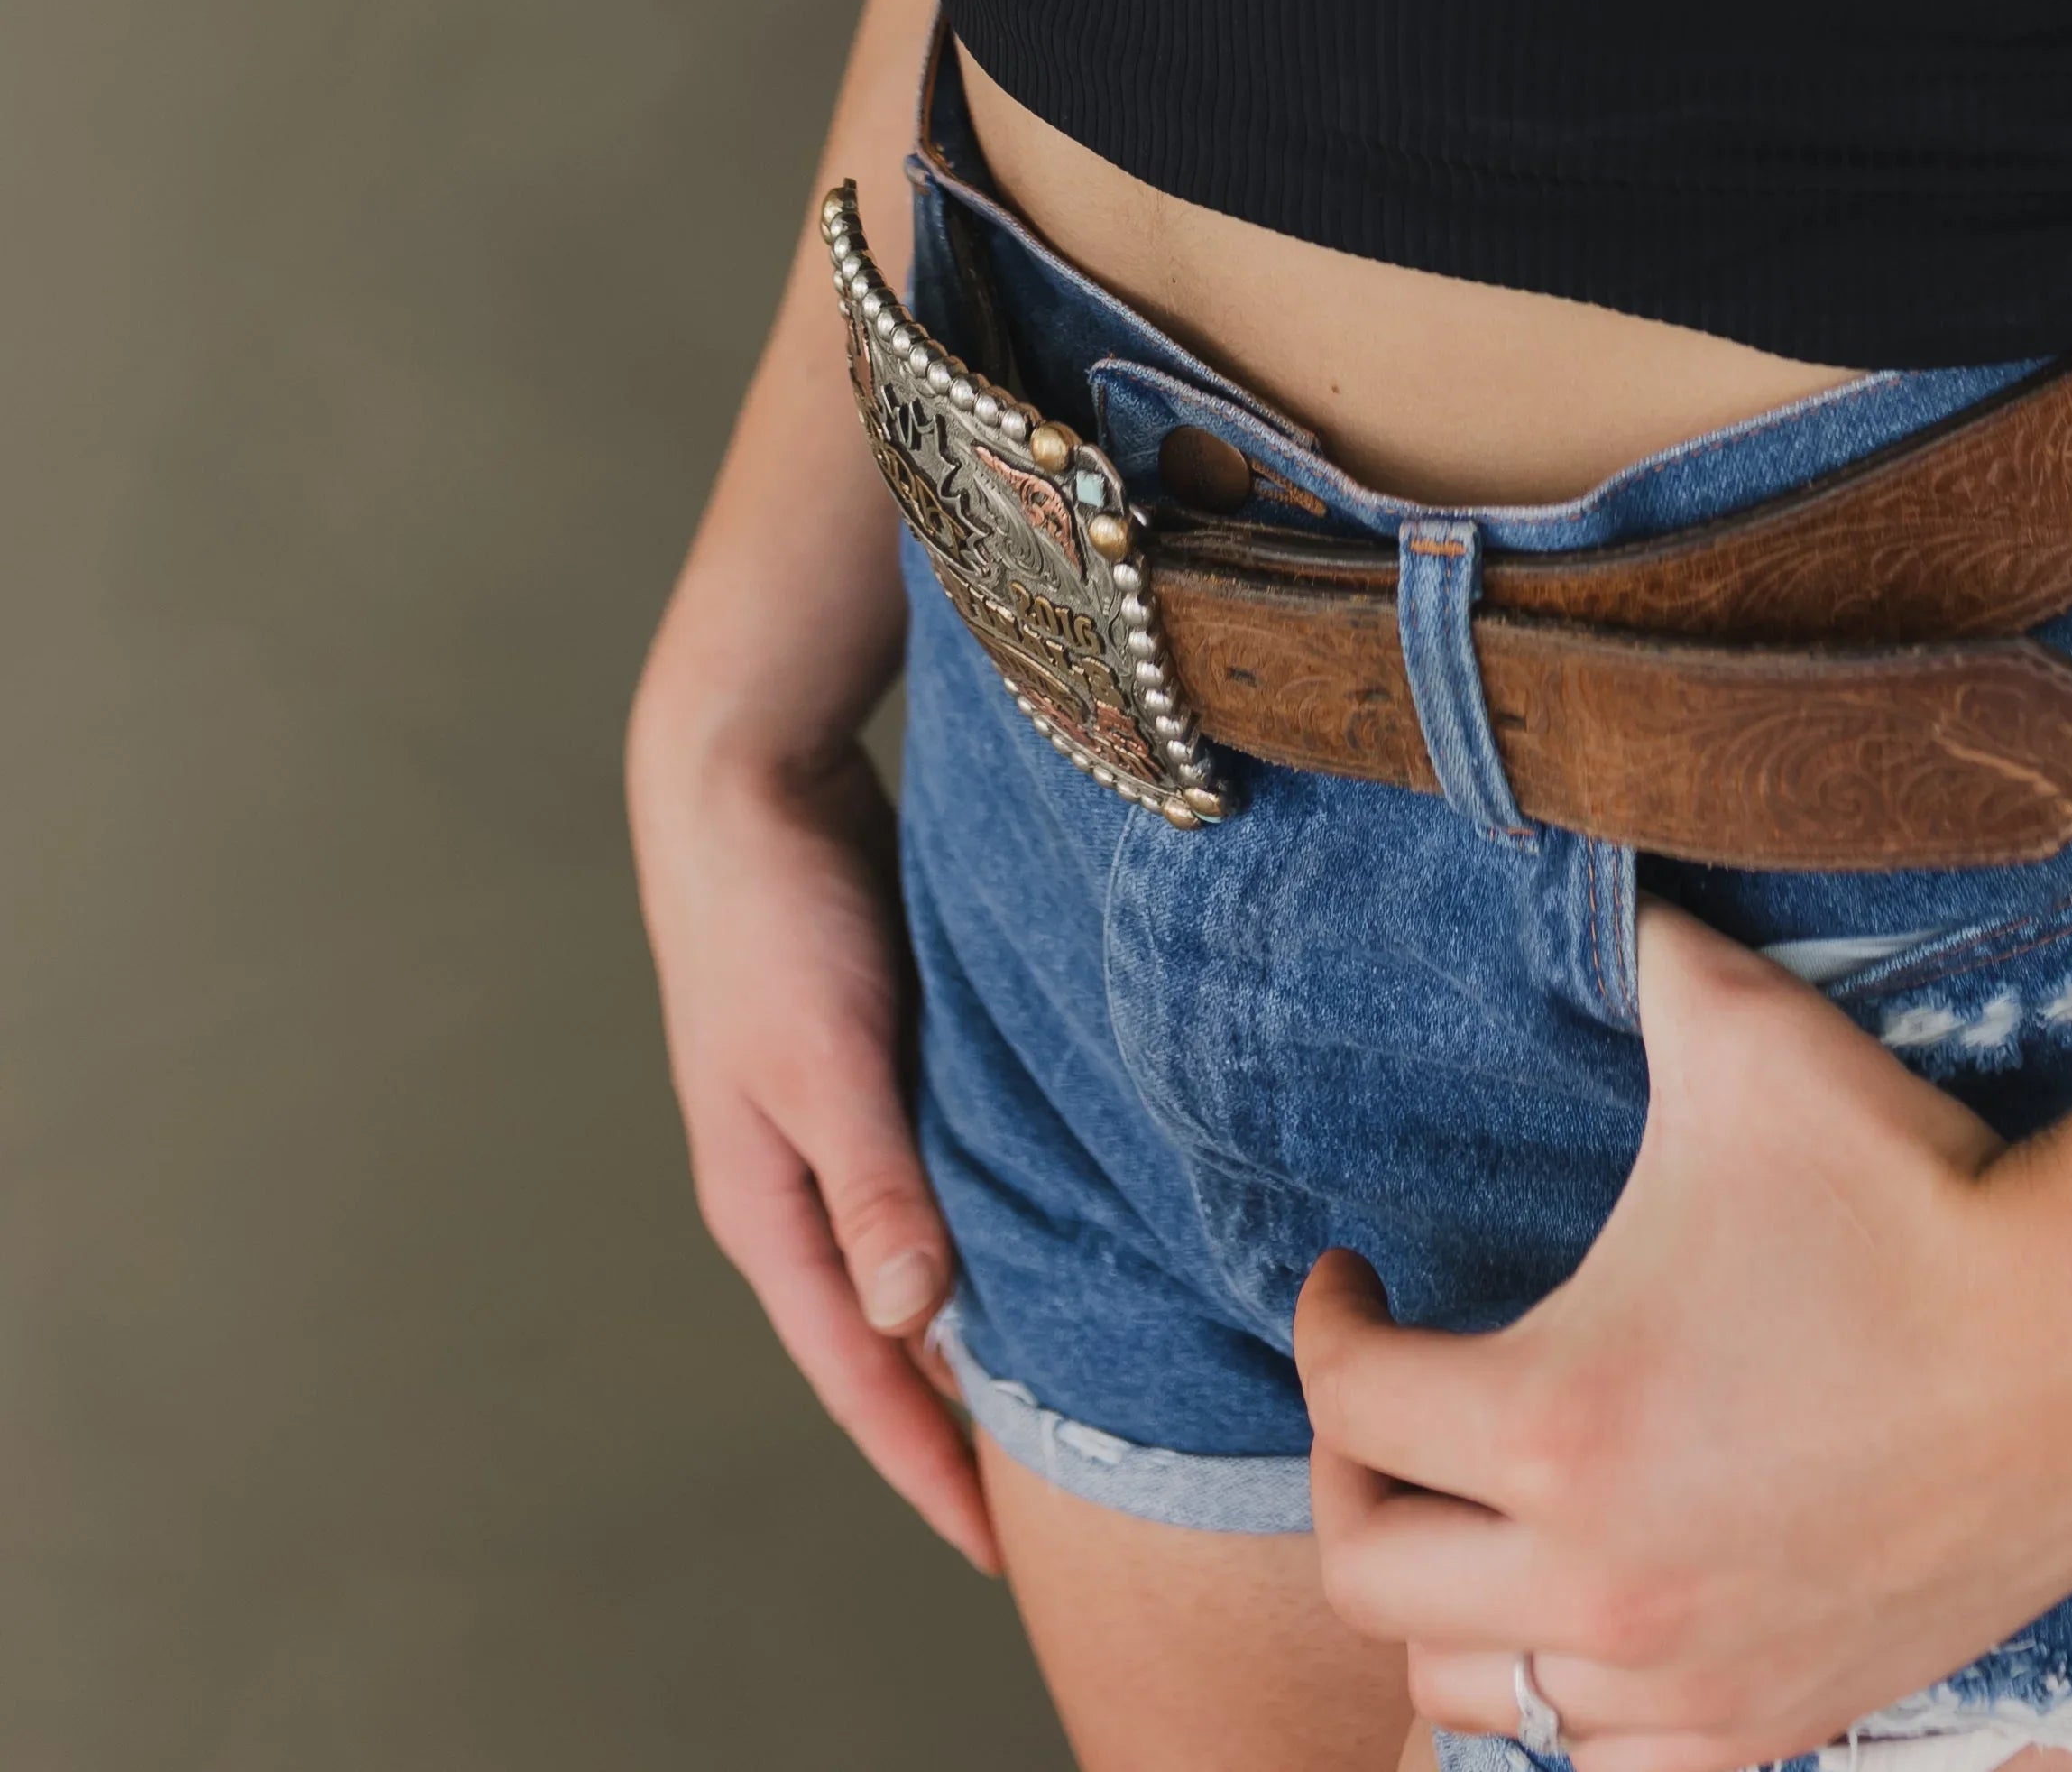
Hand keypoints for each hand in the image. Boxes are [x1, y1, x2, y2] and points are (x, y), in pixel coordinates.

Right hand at [628, 716, 1000, 1575]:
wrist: (748, 769)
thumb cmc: (774, 911)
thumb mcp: (825, 1053)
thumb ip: (872, 1182)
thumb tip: (914, 1320)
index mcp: (768, 1205)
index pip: (857, 1369)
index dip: (924, 1463)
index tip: (996, 1550)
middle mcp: (800, 1180)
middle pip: (888, 1330)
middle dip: (960, 1413)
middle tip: (1063, 1488)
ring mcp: (838, 1120)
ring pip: (918, 1252)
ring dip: (982, 1314)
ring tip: (1076, 1375)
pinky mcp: (879, 1058)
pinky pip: (941, 1172)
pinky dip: (990, 1218)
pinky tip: (1055, 1226)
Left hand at [1301, 901, 2071, 1771]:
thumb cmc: (1913, 1188)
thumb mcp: (1747, 1038)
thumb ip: (1644, 953)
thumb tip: (1601, 883)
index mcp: (1555, 1422)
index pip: (1350, 1403)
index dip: (1325, 1323)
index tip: (1349, 1277)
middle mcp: (1595, 1580)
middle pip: (1367, 1577)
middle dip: (1348, 1478)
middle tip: (1382, 1404)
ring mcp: (1682, 1672)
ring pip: (1469, 1696)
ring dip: (1446, 1605)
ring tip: (1467, 1514)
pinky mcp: (1770, 1722)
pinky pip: (1600, 1763)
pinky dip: (1561, 1702)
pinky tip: (1578, 1613)